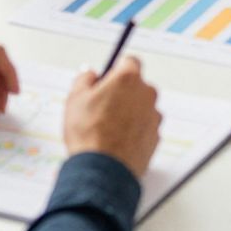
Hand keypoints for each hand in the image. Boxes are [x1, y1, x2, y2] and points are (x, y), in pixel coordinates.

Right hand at [64, 57, 160, 178]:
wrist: (102, 169)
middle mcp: (146, 94)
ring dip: (129, 112)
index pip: (129, 61)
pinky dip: (134, 130)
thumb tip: (90, 74)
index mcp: (128, 78)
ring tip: (107, 128)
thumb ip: (84, 79)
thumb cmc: (89, 134)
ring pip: (141, 107)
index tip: (107, 79)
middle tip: (103, 106)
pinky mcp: (155, 136)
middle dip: (122, 92)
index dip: (116, 70)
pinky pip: (144, 126)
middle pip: (137, 85)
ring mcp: (153, 116)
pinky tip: (117, 140)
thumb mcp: (75, 98)